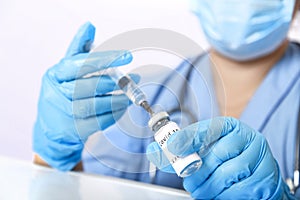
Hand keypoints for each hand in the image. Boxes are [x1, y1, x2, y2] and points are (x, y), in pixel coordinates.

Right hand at [33, 22, 135, 170]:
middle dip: (111, 82)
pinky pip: (100, 121)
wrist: (51, 129)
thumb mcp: (65, 70)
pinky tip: (122, 106)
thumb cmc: (62, 94)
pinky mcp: (76, 130)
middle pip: (86, 87)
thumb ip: (78, 49)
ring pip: (94, 106)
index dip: (103, 60)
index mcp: (55, 76)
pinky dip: (114, 113)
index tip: (125, 57)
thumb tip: (89, 27)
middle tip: (130, 79)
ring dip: (117, 99)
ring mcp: (66, 115)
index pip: (79, 64)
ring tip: (129, 95)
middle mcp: (57, 95)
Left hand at [147, 117, 292, 198]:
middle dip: (197, 172)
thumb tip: (155, 149)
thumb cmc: (227, 160)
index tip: (172, 146)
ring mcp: (259, 157)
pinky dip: (223, 196)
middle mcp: (247, 137)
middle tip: (188, 182)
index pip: (207, 129)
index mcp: (229, 127)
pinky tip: (219, 194)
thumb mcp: (207, 150)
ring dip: (208, 187)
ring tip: (201, 190)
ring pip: (226, 175)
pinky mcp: (266, 179)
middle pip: (215, 155)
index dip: (188, 138)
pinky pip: (239, 190)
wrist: (257, 175)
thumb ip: (183, 151)